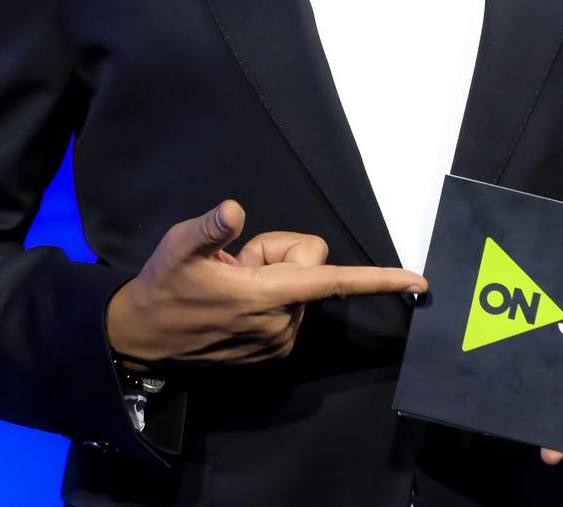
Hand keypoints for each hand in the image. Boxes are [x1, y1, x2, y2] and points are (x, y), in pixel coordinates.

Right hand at [105, 199, 425, 366]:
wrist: (144, 338)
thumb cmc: (163, 286)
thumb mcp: (178, 247)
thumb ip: (210, 228)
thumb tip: (235, 211)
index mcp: (266, 295)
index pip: (333, 280)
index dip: (378, 279)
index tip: (418, 282)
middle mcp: (281, 322)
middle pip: (311, 266)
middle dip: (279, 254)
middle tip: (235, 264)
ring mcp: (278, 340)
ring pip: (299, 287)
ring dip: (271, 278)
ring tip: (230, 286)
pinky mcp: (272, 350)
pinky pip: (289, 307)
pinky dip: (268, 298)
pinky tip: (233, 303)